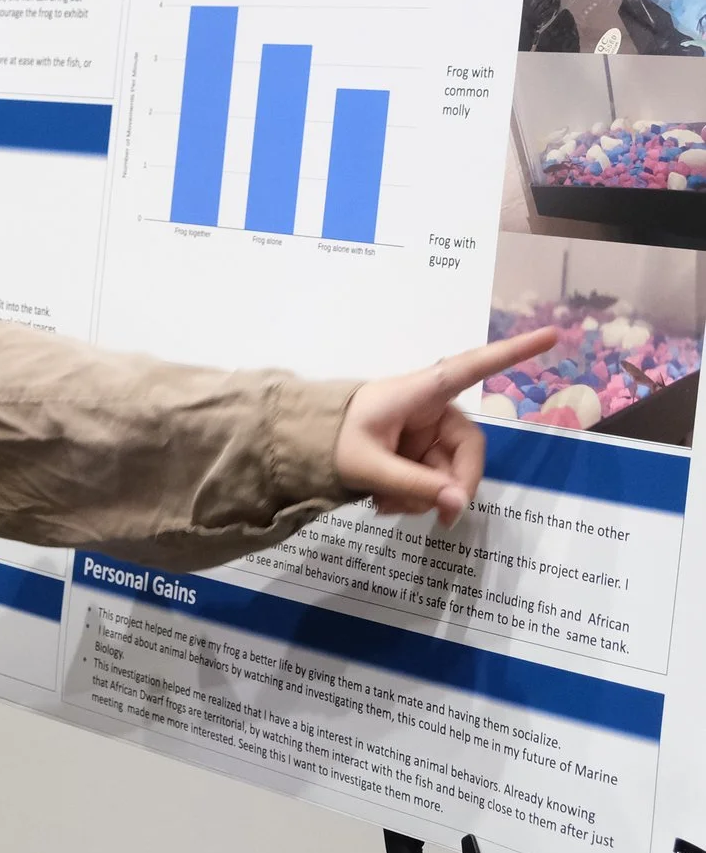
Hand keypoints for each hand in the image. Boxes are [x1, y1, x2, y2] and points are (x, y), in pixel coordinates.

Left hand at [335, 327, 558, 523]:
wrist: (300, 444)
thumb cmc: (329, 438)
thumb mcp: (366, 464)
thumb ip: (413, 484)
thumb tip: (458, 504)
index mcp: (420, 392)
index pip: (472, 368)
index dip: (513, 353)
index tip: (552, 333)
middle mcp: (431, 408)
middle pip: (468, 450)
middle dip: (452, 486)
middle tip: (438, 518)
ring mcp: (427, 432)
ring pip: (449, 472)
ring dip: (423, 497)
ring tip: (385, 505)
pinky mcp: (419, 451)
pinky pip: (433, 480)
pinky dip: (414, 497)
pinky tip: (384, 503)